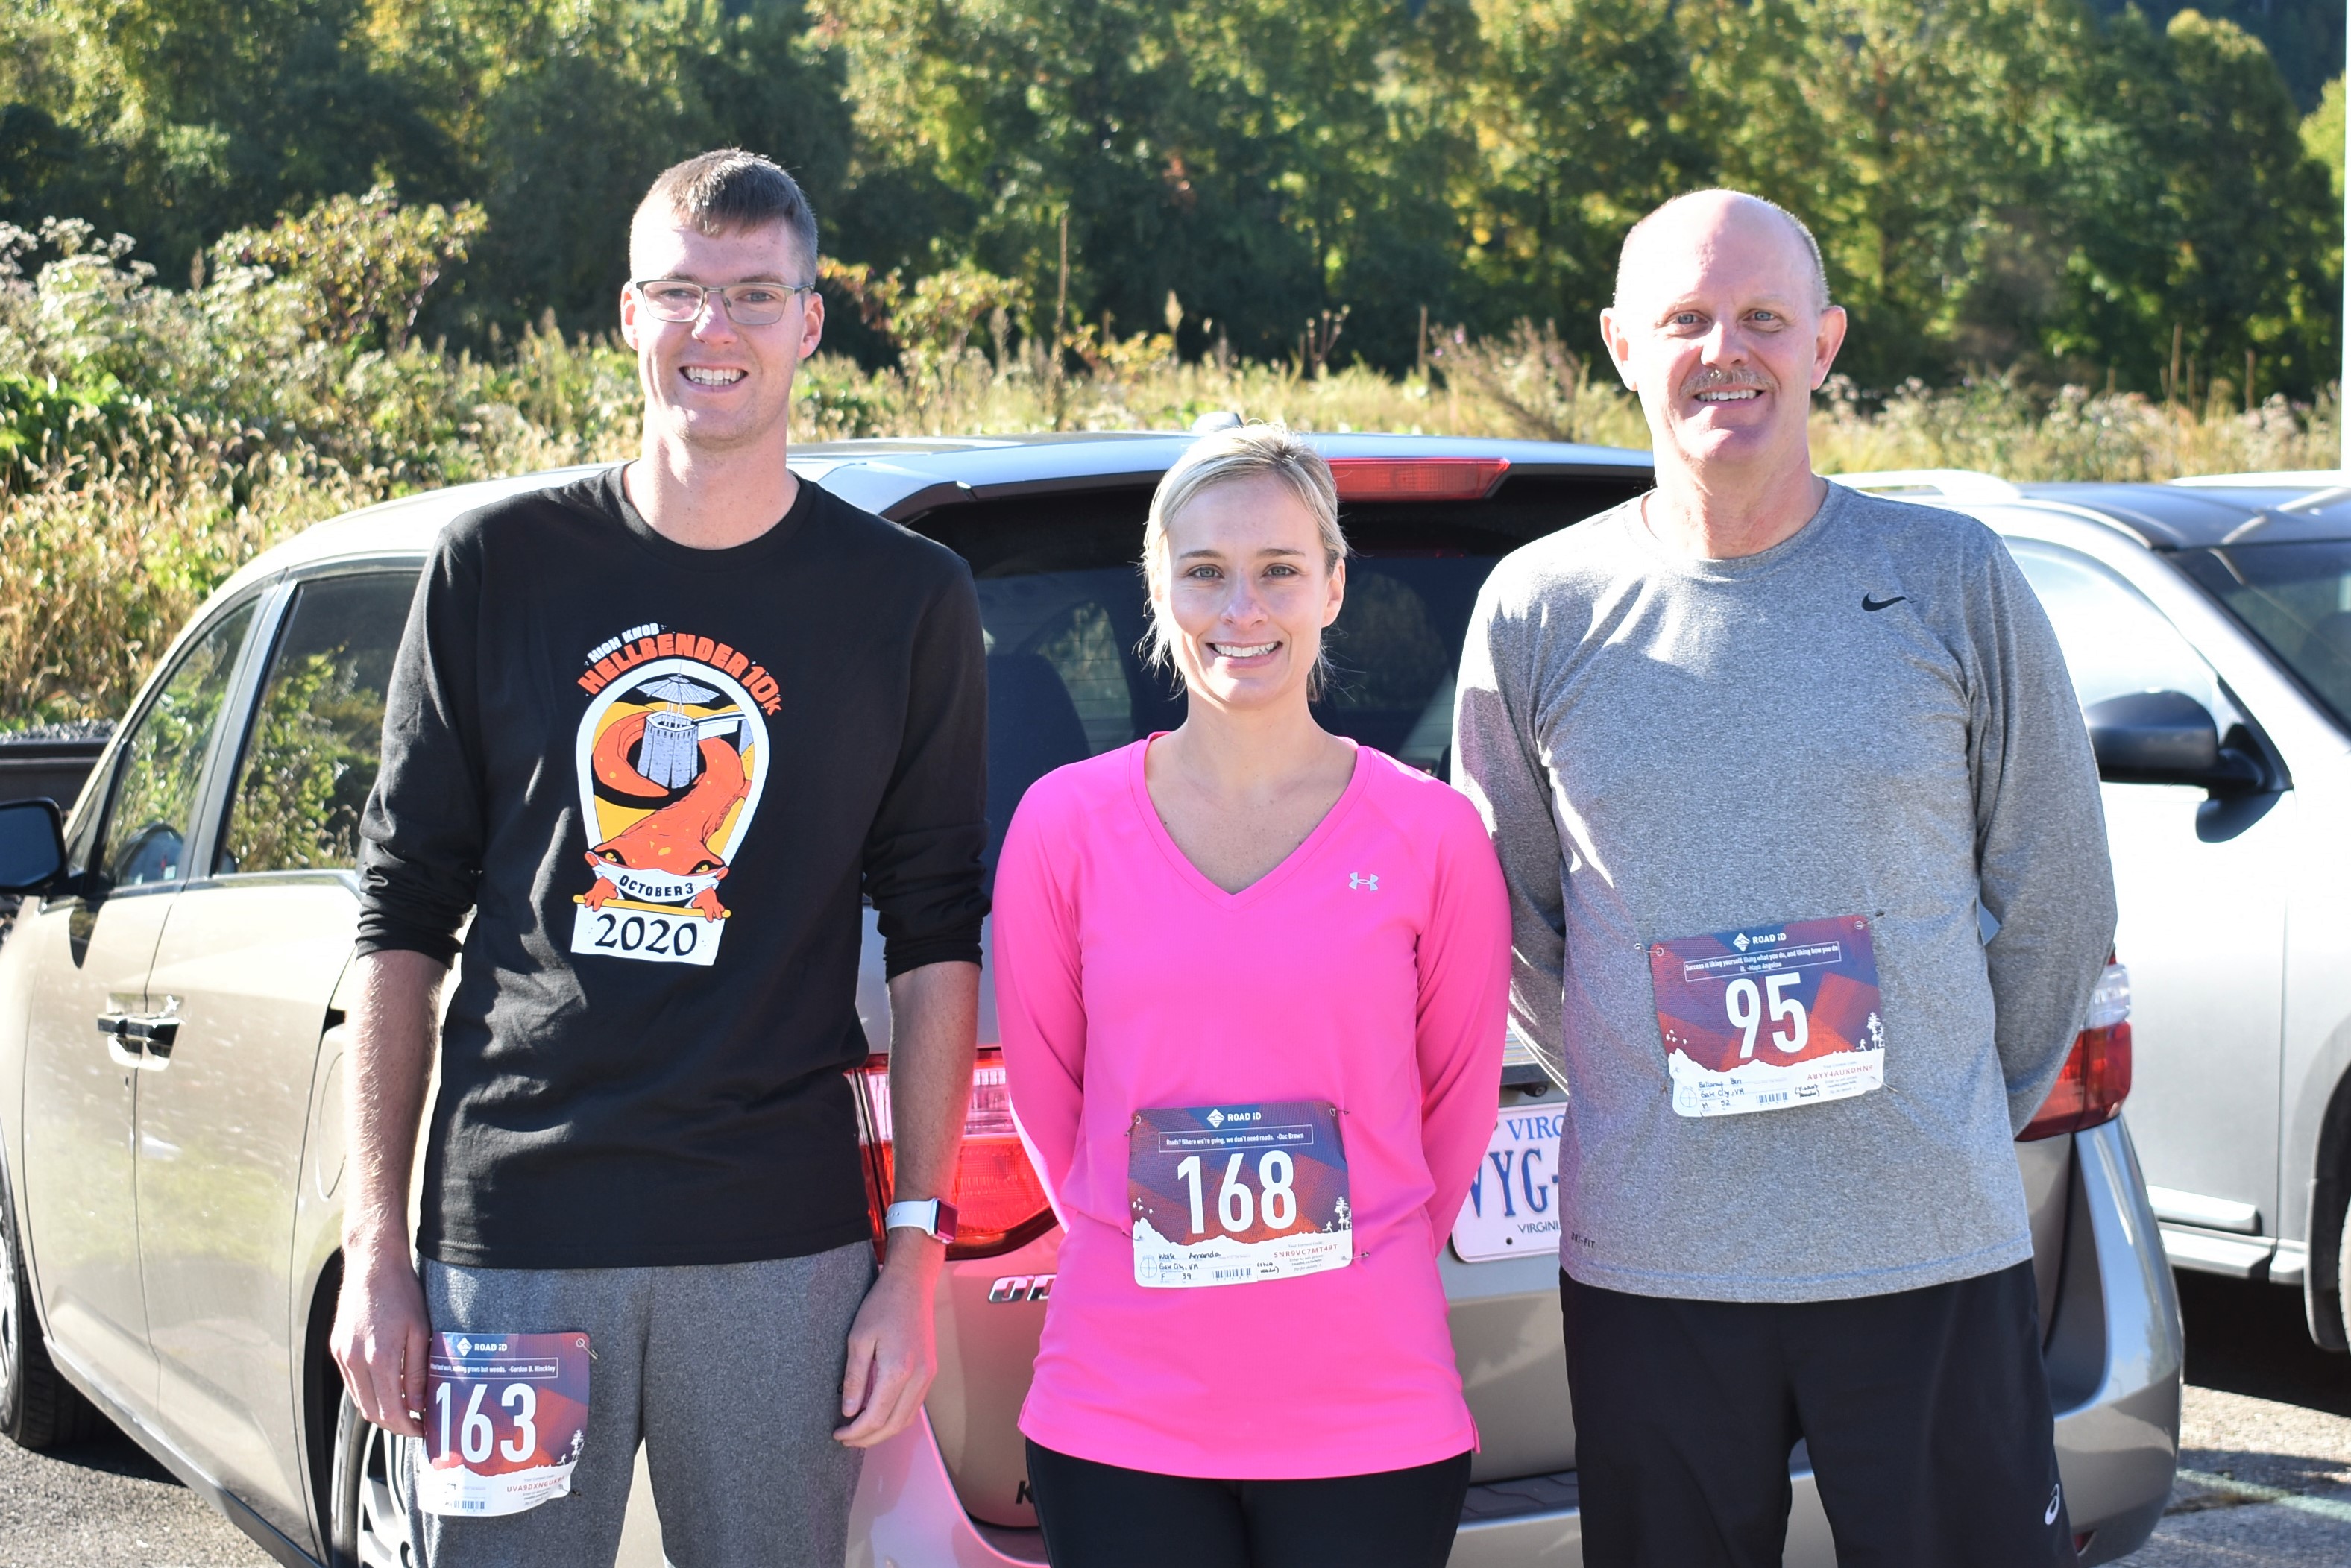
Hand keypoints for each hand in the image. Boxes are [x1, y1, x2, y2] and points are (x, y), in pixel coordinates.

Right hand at [331, 1243, 432, 1438]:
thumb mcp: (420, 1331)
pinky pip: (351, 1382)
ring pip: (359, 1400)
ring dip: (380, 1410)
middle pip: (371, 1412)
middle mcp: (355, 1360)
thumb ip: (418, 1371)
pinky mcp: (336, 1348)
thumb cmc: (402, 1293)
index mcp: (379, 1358)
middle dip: (394, 1424)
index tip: (422, 1430)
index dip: (407, 1427)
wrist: (372, 1266)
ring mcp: (342, 1355)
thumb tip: (418, 1405)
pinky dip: (368, 1392)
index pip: (391, 1411)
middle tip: (416, 1423)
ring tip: (404, 1407)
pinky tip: (387, 1386)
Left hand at [833, 1237, 943, 1447]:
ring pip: (906, 1420)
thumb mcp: (858, 1339)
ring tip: (859, 1431)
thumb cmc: (882, 1306)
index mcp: (898, 1370)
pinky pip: (914, 1406)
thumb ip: (854, 1378)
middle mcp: (918, 1378)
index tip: (838, 1433)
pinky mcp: (929, 1372)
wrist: (911, 1285)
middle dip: (868, 1438)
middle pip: (893, 1425)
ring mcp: (927, 1376)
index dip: (855, 1431)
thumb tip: (848, 1411)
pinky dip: (896, 1418)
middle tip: (845, 1439)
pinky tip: (878, 1415)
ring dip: (883, 1431)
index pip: (875, 1417)